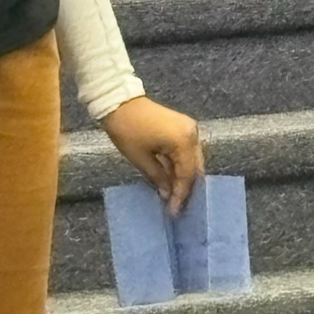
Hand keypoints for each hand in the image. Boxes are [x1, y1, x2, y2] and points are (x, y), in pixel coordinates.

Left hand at [102, 95, 202, 215]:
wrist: (119, 101)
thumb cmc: (127, 130)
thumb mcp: (140, 159)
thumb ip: (158, 178)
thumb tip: (167, 195)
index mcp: (183, 140)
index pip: (187, 174)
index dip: (180, 195)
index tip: (173, 211)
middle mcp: (192, 134)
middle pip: (194, 168)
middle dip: (185, 188)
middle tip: (176, 207)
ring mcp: (189, 129)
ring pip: (192, 161)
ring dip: (183, 178)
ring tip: (174, 196)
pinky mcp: (183, 127)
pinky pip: (186, 152)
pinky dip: (180, 166)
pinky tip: (172, 179)